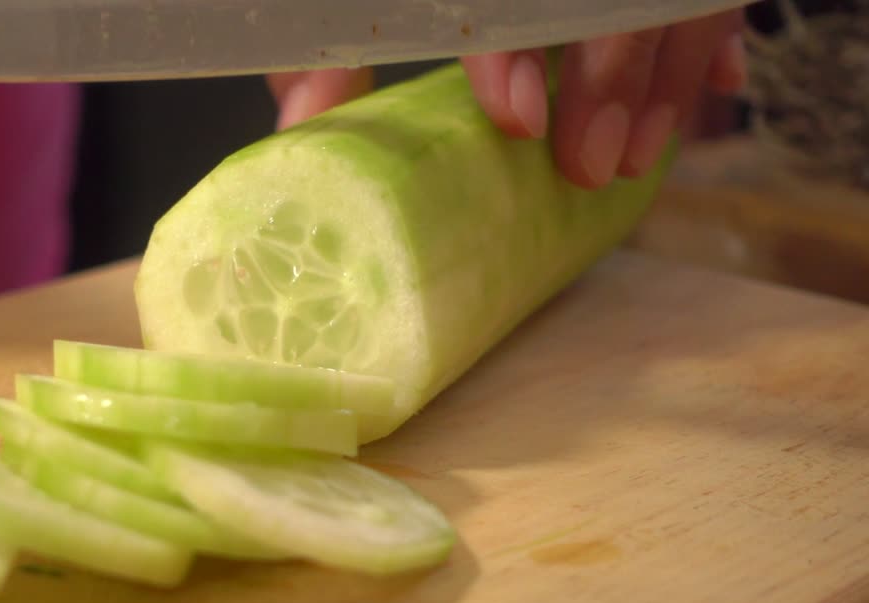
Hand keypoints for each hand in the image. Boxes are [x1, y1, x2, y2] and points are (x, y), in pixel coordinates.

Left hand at [267, 10, 747, 189]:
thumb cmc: (366, 0)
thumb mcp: (332, 2)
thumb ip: (314, 48)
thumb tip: (299, 127)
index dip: (510, 47)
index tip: (515, 120)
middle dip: (615, 73)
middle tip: (590, 168)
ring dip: (669, 74)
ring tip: (638, 159)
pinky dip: (713, 36)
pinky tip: (720, 84)